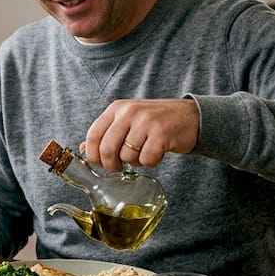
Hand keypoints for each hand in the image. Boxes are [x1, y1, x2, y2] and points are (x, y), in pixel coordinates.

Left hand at [82, 98, 198, 171]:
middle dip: (111, 165)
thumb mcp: (127, 121)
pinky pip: (147, 160)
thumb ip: (106, 133)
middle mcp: (129, 112)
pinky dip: (151, 162)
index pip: (93, 135)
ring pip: (127, 156)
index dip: (93, 155)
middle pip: (107, 149)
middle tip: (119, 167)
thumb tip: (83, 149)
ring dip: (135, 162)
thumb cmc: (155, 121)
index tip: (100, 163)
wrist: (190, 116)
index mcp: (117, 108)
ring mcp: (145, 122)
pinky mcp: (161, 134)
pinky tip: (157, 152)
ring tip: (144, 152)